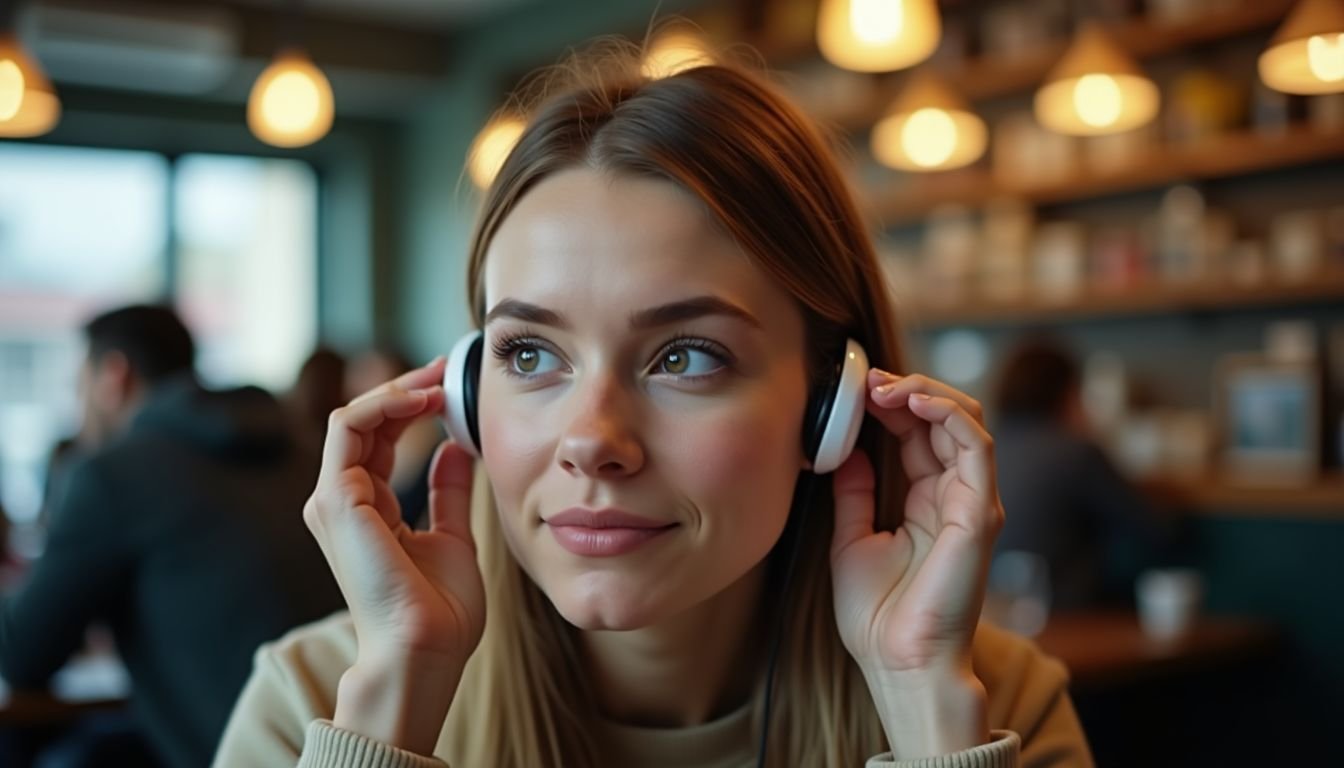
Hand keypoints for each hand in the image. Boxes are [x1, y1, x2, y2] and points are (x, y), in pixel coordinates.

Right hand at [303, 358, 483, 752]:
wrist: (425, 650)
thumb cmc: (440, 611)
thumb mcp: (454, 537)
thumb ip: (449, 492)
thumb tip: (454, 450)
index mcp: (366, 511)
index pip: (378, 439)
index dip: (411, 406)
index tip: (449, 386)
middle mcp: (341, 502)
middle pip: (363, 423)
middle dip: (405, 389)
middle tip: (446, 367)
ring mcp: (333, 501)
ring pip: (350, 418)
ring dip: (394, 392)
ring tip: (436, 382)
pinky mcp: (336, 500)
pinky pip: (347, 430)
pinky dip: (382, 407)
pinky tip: (422, 402)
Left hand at [830, 370, 1001, 756]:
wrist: (896, 663)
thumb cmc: (878, 616)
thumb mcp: (852, 539)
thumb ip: (854, 493)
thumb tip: (847, 451)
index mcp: (927, 500)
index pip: (918, 431)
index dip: (891, 402)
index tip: (856, 389)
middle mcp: (955, 496)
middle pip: (945, 417)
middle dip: (907, 388)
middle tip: (869, 380)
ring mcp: (972, 502)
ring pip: (967, 421)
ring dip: (926, 392)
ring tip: (886, 386)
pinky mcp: (979, 513)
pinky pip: (976, 448)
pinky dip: (949, 415)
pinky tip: (915, 402)